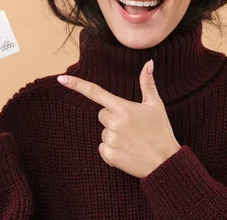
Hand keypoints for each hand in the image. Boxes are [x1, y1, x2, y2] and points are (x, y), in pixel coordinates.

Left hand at [57, 60, 180, 178]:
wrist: (165, 162)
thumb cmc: (161, 131)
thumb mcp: (156, 105)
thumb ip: (147, 84)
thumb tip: (148, 63)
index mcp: (124, 109)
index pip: (96, 93)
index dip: (77, 85)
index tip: (61, 79)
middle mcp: (114, 124)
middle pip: (102, 114)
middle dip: (113, 117)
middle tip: (132, 125)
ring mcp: (111, 140)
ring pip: (103, 131)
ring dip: (114, 134)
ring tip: (133, 140)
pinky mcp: (109, 156)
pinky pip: (102, 147)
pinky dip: (112, 149)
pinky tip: (127, 150)